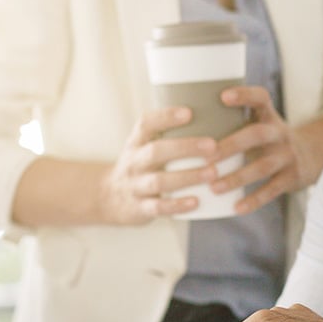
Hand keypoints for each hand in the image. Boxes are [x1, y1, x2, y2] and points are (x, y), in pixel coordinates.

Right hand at [97, 107, 219, 224]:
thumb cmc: (139, 167)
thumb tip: (208, 116)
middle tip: (213, 146)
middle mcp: (134, 162)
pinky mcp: (140, 208)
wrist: (109, 197)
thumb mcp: (142, 146)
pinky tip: (196, 202)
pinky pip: (158, 207)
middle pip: (156, 151)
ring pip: (159, 181)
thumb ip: (166, 134)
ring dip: (188, 176)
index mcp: (136, 143)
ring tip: (212, 172)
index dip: (166, 117)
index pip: (145, 124)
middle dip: (185, 147)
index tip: (189, 113)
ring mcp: (136, 186)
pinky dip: (177, 204)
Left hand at [209, 87, 322, 214]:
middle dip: (231, 145)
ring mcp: (287, 156)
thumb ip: (233, 122)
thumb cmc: (270, 139)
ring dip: (237, 177)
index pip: (260, 98)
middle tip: (207, 156)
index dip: (244, 95)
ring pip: (262, 166)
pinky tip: (236, 208)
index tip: (223, 96)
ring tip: (214, 187)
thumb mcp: (261, 123)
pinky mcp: (291, 178)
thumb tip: (184, 124)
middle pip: (257, 135)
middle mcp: (279, 133)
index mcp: (269, 116)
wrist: (313, 156)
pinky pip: (272, 190)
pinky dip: (254, 200)